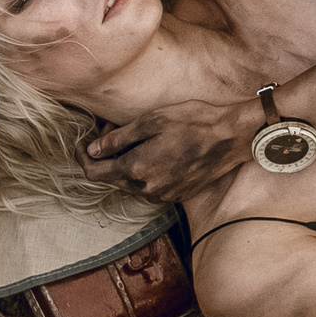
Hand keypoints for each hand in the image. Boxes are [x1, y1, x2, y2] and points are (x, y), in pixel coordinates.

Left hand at [80, 94, 259, 203]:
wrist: (233, 138)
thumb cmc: (194, 122)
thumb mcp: (151, 121)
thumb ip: (117, 139)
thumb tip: (93, 150)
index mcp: (136, 169)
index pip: (94, 173)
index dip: (83, 158)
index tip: (82, 144)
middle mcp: (147, 189)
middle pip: (112, 179)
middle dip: (107, 156)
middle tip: (115, 130)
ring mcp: (164, 195)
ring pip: (132, 183)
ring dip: (127, 164)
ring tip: (139, 139)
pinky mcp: (178, 195)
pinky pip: (151, 187)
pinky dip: (145, 171)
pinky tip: (157, 151)